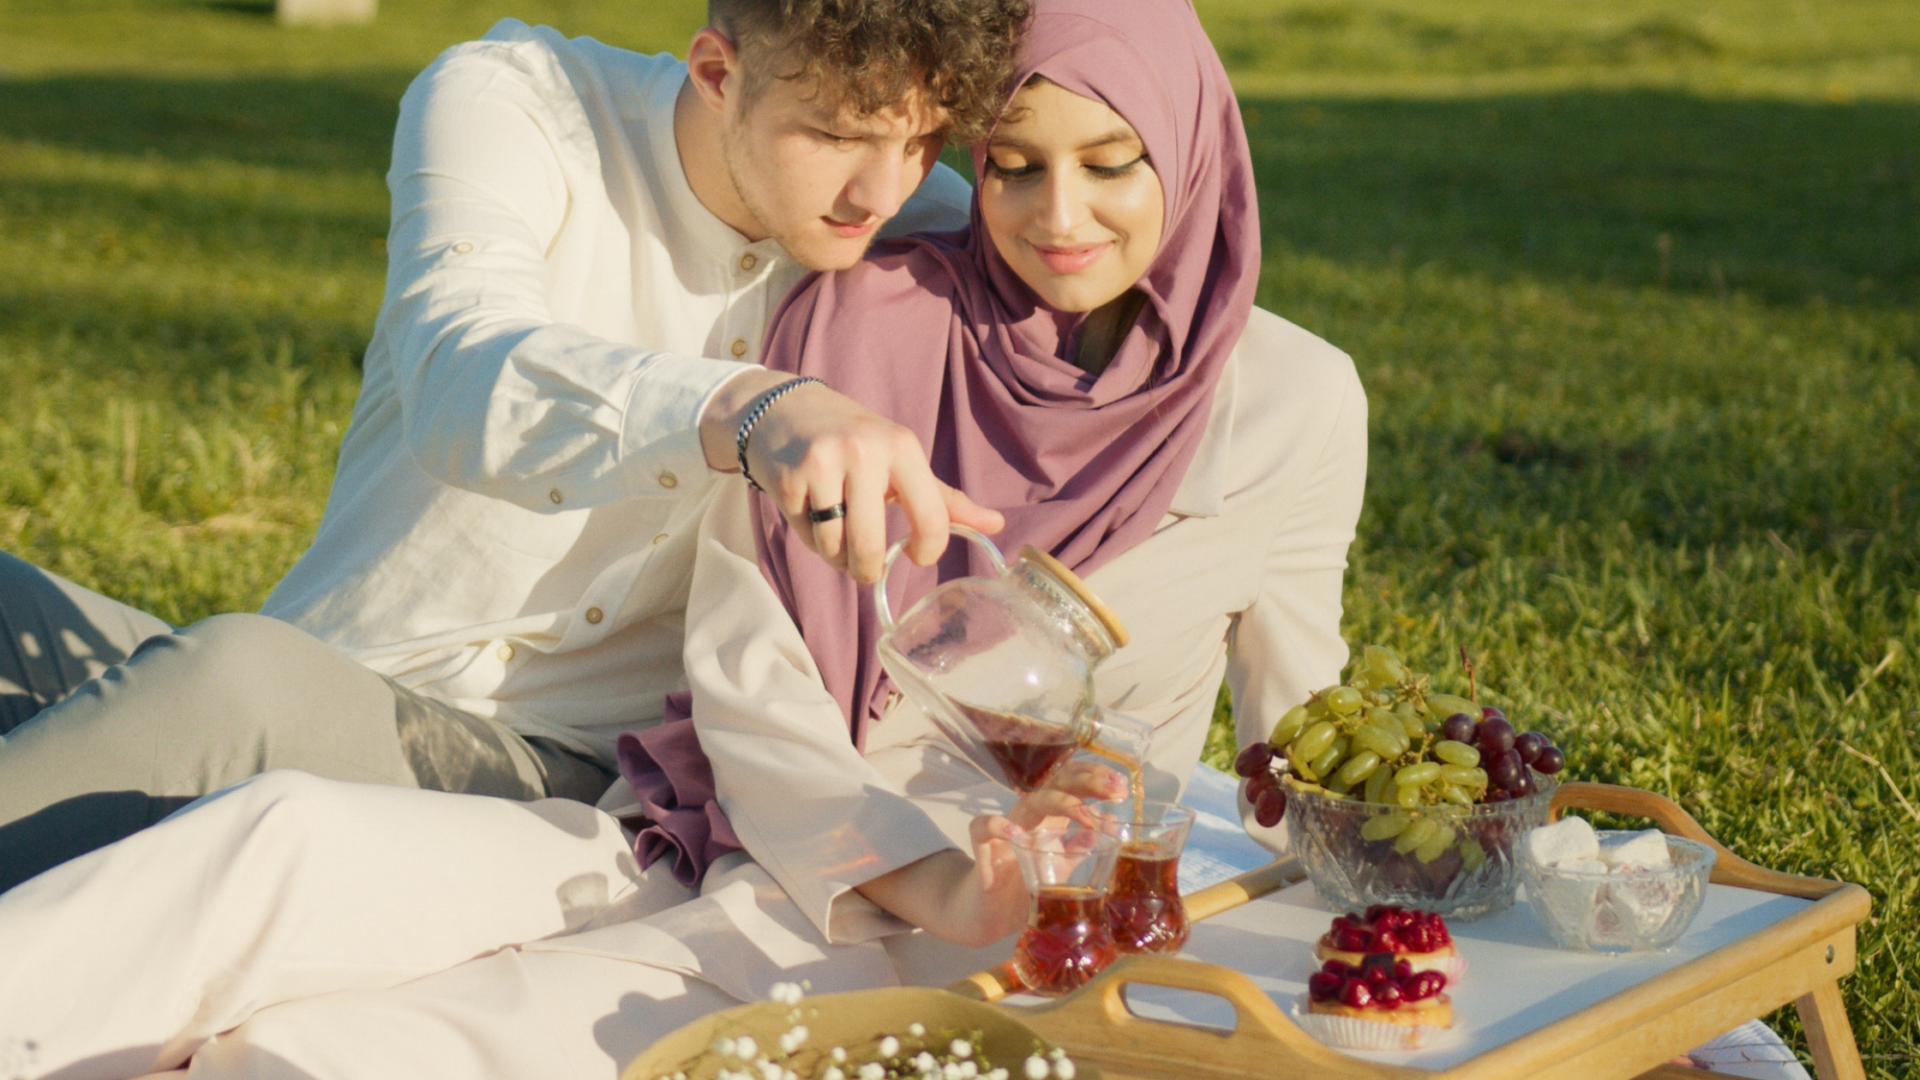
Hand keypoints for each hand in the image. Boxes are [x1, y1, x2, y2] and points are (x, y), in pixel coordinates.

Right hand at [699, 370, 1003, 581]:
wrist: (787, 410)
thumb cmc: (856, 441)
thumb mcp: (903, 460)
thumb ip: (945, 499)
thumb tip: (997, 524)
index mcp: (902, 447)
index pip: (931, 519)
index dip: (928, 551)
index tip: (918, 556)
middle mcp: (864, 452)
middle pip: (869, 547)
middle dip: (867, 570)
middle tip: (866, 569)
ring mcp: (822, 464)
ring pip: (834, 548)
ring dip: (835, 554)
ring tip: (835, 529)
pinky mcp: (786, 479)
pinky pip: (805, 536)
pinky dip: (809, 536)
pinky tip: (809, 510)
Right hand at [854, 764, 1124, 946]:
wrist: (988, 918)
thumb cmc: (1023, 889)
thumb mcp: (1059, 869)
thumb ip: (1079, 849)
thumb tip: (1108, 825)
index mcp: (1049, 821)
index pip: (1071, 785)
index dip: (1094, 779)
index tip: (1121, 785)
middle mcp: (1029, 820)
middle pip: (1055, 785)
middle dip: (1086, 782)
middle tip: (1114, 789)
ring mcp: (1005, 832)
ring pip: (1028, 802)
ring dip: (1059, 802)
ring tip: (1085, 815)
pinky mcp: (983, 851)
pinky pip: (983, 827)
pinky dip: (998, 825)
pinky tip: (1018, 836)